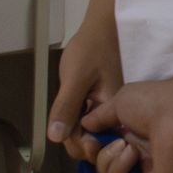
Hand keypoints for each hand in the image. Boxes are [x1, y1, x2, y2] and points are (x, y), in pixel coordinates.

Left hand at [48, 2, 122, 165]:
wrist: (103, 28)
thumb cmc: (91, 49)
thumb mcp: (75, 78)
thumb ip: (67, 107)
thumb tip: (56, 138)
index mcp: (115, 111)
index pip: (97, 143)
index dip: (78, 143)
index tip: (63, 133)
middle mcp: (116, 115)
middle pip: (95, 142)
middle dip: (76, 139)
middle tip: (61, 123)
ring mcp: (109, 110)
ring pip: (91, 133)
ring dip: (75, 130)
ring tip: (64, 116)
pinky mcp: (102, 104)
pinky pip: (90, 122)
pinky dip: (78, 121)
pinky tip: (71, 111)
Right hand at [81, 77, 172, 172]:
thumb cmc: (154, 103)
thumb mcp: (119, 103)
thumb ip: (99, 118)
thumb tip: (85, 125)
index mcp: (131, 139)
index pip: (101, 155)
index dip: (91, 150)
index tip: (92, 139)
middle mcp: (139, 159)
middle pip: (103, 171)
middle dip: (104, 157)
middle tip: (122, 143)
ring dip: (114, 167)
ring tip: (133, 151)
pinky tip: (130, 167)